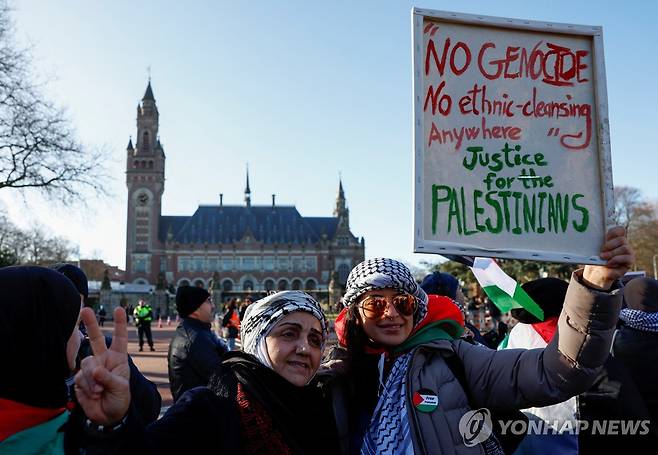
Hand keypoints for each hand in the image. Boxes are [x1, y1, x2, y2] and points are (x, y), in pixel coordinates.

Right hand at [75, 307, 130, 424]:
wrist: (108, 416)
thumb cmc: (120, 399)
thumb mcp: (120, 388)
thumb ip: (108, 378)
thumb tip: (94, 370)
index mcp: (118, 358)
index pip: (119, 339)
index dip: (120, 324)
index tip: (119, 309)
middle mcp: (103, 360)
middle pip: (95, 339)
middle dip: (91, 324)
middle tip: (85, 309)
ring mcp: (91, 368)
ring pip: (86, 363)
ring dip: (91, 378)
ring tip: (99, 391)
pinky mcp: (80, 379)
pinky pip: (78, 377)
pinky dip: (86, 386)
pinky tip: (92, 394)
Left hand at [583, 226, 634, 289]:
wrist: (597, 273)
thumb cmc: (595, 259)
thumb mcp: (593, 249)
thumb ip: (595, 242)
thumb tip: (587, 237)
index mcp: (615, 239)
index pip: (619, 230)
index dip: (613, 232)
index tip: (604, 237)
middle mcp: (623, 244)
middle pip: (621, 239)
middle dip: (610, 245)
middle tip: (601, 251)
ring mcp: (628, 253)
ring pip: (625, 248)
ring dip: (612, 253)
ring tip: (603, 257)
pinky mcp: (629, 262)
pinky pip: (627, 258)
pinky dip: (616, 260)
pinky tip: (608, 263)